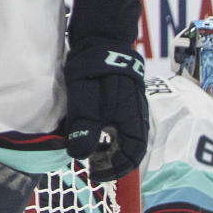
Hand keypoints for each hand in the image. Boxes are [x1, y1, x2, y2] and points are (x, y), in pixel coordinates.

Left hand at [64, 44, 147, 182]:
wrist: (101, 38)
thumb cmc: (94, 70)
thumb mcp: (86, 99)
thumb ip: (84, 128)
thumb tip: (78, 155)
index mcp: (131, 120)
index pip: (131, 155)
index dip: (114, 168)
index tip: (94, 174)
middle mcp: (134, 115)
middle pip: (127, 146)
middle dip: (110, 159)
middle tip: (89, 164)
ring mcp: (128, 104)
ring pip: (122, 134)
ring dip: (107, 145)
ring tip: (87, 148)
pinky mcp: (119, 95)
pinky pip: (116, 121)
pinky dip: (105, 131)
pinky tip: (90, 128)